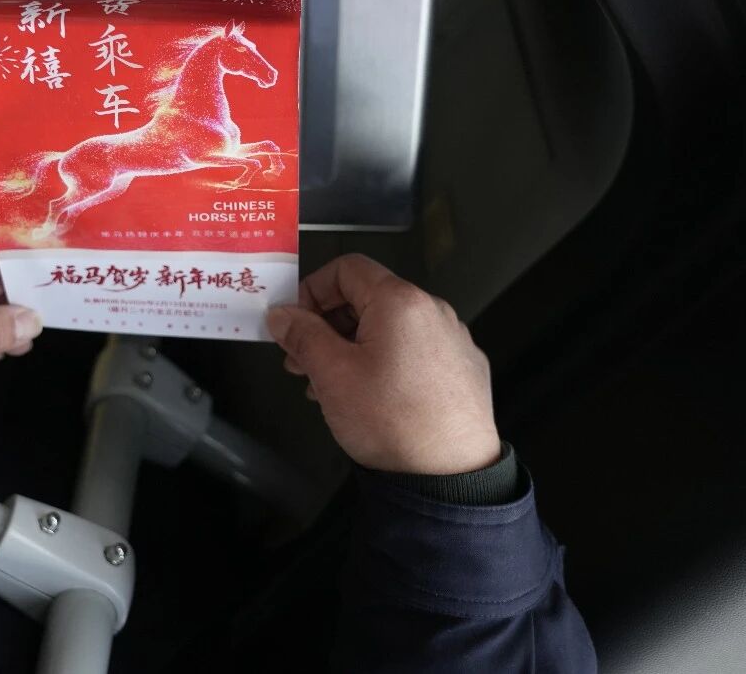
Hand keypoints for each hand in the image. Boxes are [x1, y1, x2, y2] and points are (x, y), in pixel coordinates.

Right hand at [266, 254, 499, 475]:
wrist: (450, 476)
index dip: (312, 289)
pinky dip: (385, 363)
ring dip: (353, 348)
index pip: (347, 268)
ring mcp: (452, 339)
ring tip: (330, 386)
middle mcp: (433, 311)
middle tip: (301, 359)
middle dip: (328, 325)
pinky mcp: (463, 369)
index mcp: (400, 301)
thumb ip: (302, 335)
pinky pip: (415, 352)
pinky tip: (369, 398)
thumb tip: (282, 315)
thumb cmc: (393, 423)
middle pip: (369, 298)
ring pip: (390, 329)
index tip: (295, 321)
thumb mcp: (332, 374)